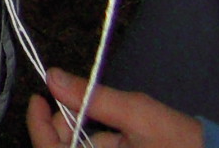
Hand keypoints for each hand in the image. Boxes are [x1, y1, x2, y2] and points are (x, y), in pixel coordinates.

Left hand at [27, 69, 203, 147]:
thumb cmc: (181, 143)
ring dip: (79, 135)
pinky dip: (96, 144)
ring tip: (104, 116)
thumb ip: (93, 97)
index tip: (37, 98)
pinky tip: (113, 133)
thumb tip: (53, 78)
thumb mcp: (138, 114)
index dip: (38, 125)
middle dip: (61, 126)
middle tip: (75, 101)